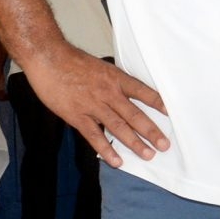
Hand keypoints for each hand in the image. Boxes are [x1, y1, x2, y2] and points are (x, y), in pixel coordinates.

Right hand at [28, 43, 168, 167]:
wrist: (47, 58)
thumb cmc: (73, 61)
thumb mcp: (102, 67)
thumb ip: (115, 82)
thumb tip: (130, 93)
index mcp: (116, 79)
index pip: (143, 92)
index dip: (158, 104)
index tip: (172, 114)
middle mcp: (108, 93)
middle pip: (134, 115)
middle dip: (151, 132)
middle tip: (164, 145)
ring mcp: (93, 106)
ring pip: (118, 128)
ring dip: (135, 143)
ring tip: (148, 155)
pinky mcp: (76, 116)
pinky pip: (94, 136)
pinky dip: (107, 149)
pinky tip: (117, 161)